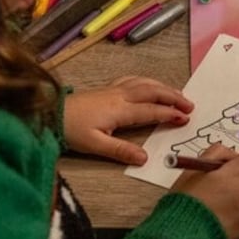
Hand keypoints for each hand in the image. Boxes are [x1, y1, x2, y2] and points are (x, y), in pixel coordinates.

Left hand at [63, 76, 193, 164]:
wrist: (48, 114)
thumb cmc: (70, 130)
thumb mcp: (94, 145)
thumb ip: (120, 151)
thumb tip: (144, 158)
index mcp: (120, 110)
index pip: (151, 111)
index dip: (170, 114)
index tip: (185, 118)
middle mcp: (120, 96)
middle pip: (153, 92)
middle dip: (173, 97)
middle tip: (190, 105)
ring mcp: (113, 90)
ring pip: (144, 83)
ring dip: (163, 88)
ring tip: (177, 94)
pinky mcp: (106, 89)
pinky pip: (133, 80)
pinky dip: (147, 81)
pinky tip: (149, 85)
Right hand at [172, 144, 238, 238]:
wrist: (187, 232)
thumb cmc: (187, 200)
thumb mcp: (196, 167)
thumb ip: (217, 155)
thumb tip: (230, 156)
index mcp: (237, 170)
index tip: (236, 166)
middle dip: (237, 181)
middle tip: (216, 189)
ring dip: (238, 198)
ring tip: (216, 206)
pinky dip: (238, 213)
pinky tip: (220, 216)